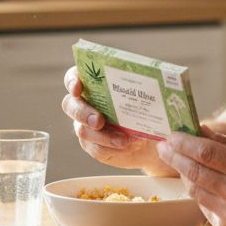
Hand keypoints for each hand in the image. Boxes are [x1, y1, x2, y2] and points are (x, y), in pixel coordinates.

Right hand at [60, 66, 175, 175]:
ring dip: (102, 136)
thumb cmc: (146, 110)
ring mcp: (85, 125)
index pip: (73, 77)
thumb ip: (143, 88)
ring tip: (123, 140)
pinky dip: (109, 147)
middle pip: (70, 105)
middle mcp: (84, 103)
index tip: (78, 88)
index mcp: (93, 84)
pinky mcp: (92, 145)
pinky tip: (124, 146)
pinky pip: (94, 148)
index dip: (72, 81)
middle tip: (99, 121)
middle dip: (83, 112)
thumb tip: (155, 84)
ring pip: (82, 130)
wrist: (150, 140)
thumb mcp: (147, 97)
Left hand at [155, 130, 225, 225]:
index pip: (207, 153)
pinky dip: (200, 193)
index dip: (185, 143)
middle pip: (196, 172)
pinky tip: (200, 183)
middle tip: (163, 146)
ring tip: (179, 162)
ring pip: (196, 191)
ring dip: (185, 175)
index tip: (171, 135)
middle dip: (175, 157)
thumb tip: (199, 130)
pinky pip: (205, 208)